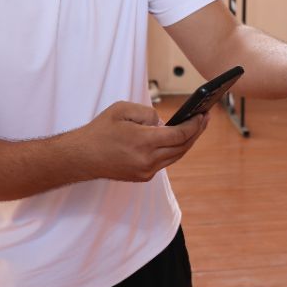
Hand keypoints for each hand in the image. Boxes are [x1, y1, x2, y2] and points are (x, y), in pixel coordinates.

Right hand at [79, 101, 208, 181]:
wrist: (81, 157)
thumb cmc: (100, 131)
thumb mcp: (122, 109)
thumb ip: (147, 113)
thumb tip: (164, 123)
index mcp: (143, 142)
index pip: (179, 135)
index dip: (194, 125)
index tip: (202, 115)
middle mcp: (148, 160)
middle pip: (182, 147)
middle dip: (196, 132)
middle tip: (204, 119)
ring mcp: (146, 171)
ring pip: (176, 156)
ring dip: (188, 142)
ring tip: (196, 128)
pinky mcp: (143, 176)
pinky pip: (164, 162)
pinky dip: (173, 150)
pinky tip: (177, 139)